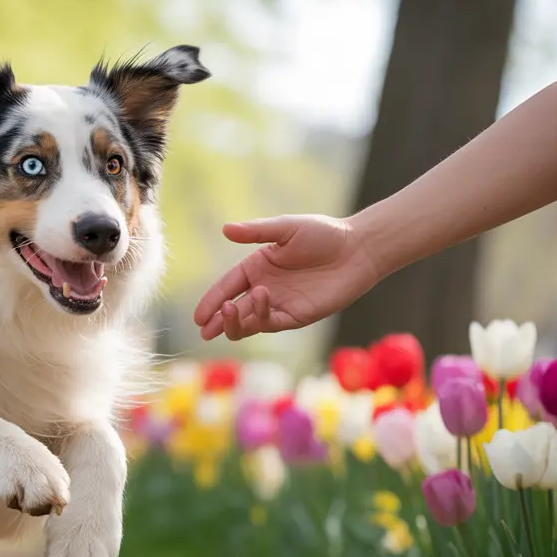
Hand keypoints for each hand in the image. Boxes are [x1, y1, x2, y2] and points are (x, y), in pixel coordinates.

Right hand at [192, 214, 381, 340]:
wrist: (358, 249)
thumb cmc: (324, 233)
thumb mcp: (287, 228)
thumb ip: (256, 232)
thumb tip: (225, 229)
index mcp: (256, 267)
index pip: (226, 286)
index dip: (211, 301)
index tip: (198, 316)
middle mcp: (264, 288)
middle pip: (233, 311)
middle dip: (218, 321)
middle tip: (206, 328)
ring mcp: (280, 304)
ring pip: (248, 323)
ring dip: (235, 322)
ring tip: (230, 309)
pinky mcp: (297, 316)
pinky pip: (271, 323)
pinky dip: (259, 318)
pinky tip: (259, 300)